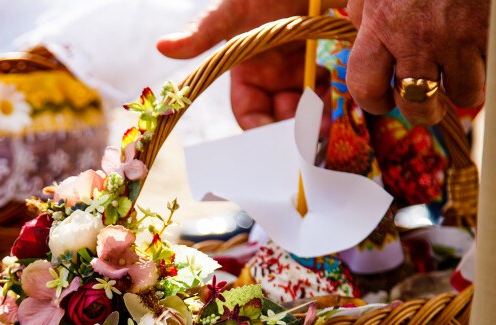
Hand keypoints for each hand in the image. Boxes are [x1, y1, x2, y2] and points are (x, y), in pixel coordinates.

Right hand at [157, 0, 344, 130]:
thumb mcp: (231, 10)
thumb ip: (202, 32)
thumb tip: (163, 46)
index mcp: (243, 72)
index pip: (249, 115)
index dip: (261, 132)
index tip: (278, 141)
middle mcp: (267, 76)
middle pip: (278, 117)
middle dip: (291, 130)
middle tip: (308, 139)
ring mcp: (293, 71)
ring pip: (303, 109)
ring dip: (313, 121)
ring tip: (323, 127)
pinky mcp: (317, 62)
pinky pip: (323, 92)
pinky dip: (327, 101)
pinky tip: (332, 106)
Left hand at [346, 0, 488, 125]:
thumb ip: (367, 8)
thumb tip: (359, 27)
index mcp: (380, 25)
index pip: (365, 87)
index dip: (374, 102)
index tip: (384, 101)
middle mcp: (416, 39)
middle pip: (415, 105)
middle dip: (422, 110)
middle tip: (428, 102)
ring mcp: (459, 38)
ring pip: (463, 94)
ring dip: (463, 89)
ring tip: (462, 72)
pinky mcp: (493, 32)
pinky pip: (495, 71)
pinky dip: (491, 68)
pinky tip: (484, 52)